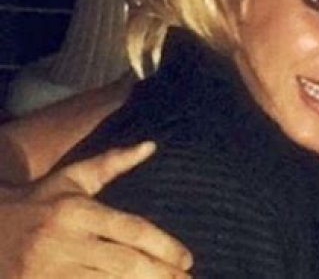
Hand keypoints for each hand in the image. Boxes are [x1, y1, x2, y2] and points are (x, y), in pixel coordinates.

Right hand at [0, 142, 192, 277]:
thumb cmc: (39, 202)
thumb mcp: (72, 178)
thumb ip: (112, 162)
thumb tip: (151, 145)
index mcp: (76, 212)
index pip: (131, 230)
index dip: (163, 246)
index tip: (187, 258)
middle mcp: (63, 242)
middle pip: (124, 264)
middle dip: (160, 275)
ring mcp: (47, 272)